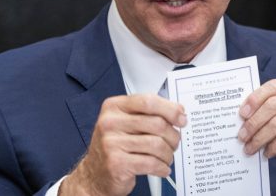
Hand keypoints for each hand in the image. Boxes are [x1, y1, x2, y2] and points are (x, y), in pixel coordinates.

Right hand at [60, 94, 186, 195]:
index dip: (170, 109)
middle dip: (173, 136)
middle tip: (174, 142)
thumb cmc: (115, 145)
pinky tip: (161, 168)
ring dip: (168, 154)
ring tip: (166, 157)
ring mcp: (111, 143)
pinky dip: (162, 167)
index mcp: (114, 106)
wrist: (94, 174)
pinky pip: (151, 163)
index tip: (181, 118)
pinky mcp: (116, 163)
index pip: (148, 101)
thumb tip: (178, 111)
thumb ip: (149, 113)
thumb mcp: (126, 122)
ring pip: (156, 144)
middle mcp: (110, 122)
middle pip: (157, 123)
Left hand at [238, 79, 275, 194]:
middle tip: (242, 135)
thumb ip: (269, 107)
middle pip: (274, 104)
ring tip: (249, 147)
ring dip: (259, 137)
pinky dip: (272, 147)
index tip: (242, 113)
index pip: (275, 86)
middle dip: (254, 121)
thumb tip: (242, 111)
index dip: (255, 98)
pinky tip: (267, 152)